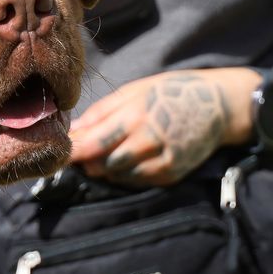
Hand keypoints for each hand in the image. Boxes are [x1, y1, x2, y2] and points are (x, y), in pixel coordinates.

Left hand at [69, 68, 260, 186]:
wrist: (215, 104)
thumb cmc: (166, 92)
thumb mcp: (132, 92)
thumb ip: (101, 112)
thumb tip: (73, 131)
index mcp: (135, 115)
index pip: (95, 142)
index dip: (73, 152)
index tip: (57, 155)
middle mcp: (148, 140)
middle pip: (103, 163)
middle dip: (86, 162)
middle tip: (77, 155)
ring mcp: (162, 159)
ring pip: (118, 175)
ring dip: (103, 168)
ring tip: (101, 155)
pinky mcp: (172, 173)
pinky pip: (137, 181)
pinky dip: (123, 174)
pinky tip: (123, 161)